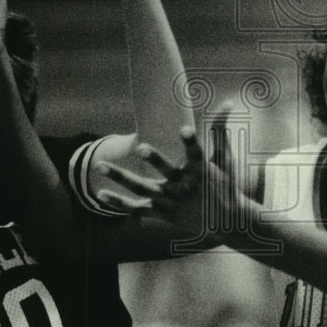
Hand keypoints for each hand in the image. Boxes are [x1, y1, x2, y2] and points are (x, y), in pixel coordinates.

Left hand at [96, 103, 240, 239]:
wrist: (227, 223)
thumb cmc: (227, 184)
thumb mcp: (226, 158)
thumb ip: (220, 130)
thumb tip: (228, 103)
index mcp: (202, 171)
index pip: (197, 153)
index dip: (191, 141)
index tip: (184, 127)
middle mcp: (185, 186)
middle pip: (166, 171)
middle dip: (154, 159)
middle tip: (140, 146)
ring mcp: (172, 201)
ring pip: (143, 188)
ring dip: (120, 177)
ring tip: (98, 164)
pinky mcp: (164, 213)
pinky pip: (138, 209)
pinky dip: (120, 203)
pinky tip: (100, 193)